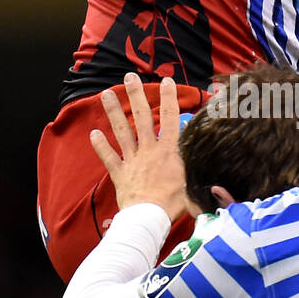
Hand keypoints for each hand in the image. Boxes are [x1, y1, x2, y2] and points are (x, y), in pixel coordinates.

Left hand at [90, 74, 188, 222]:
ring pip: (122, 132)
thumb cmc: (175, 204)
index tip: (166, 82)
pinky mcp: (120, 174)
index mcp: (169, 151)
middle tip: (130, 78)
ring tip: (106, 94)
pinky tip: (93, 133)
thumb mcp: (194, 180)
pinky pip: (109, 158)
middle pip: (142, 118)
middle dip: (136, 96)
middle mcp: (149, 151)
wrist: (150, 219)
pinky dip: (100, 146)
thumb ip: (197, 163)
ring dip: (114, 112)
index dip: (169, 99)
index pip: (170, 119)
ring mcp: (132, 161)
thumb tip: (205, 150)